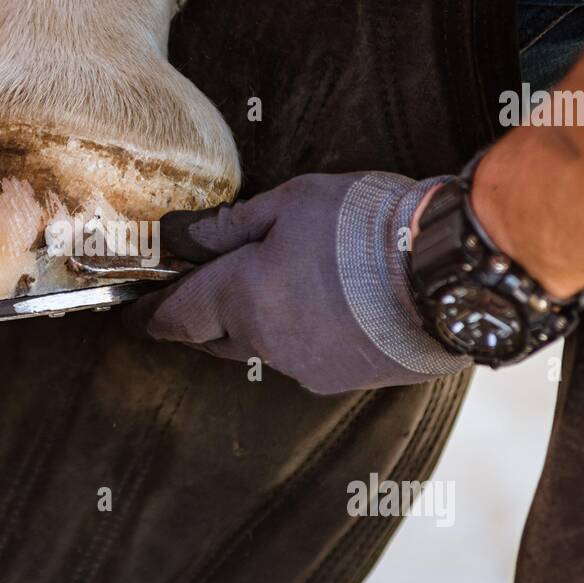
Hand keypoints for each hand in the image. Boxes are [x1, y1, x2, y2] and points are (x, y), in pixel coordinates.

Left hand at [126, 172, 469, 395]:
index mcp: (241, 298)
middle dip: (203, 317)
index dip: (151, 315)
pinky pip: (306, 358)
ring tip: (291, 284)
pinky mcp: (344, 380)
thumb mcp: (291, 203)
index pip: (176, 317)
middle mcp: (264, 343)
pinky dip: (305, 335)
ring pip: (263, 348)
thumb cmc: (366, 227)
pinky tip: (331, 307)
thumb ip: (227, 226)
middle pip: (214, 338)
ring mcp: (306, 368)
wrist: (450, 274)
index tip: (134, 316)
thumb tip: (179, 236)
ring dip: (262, 323)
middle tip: (205, 291)